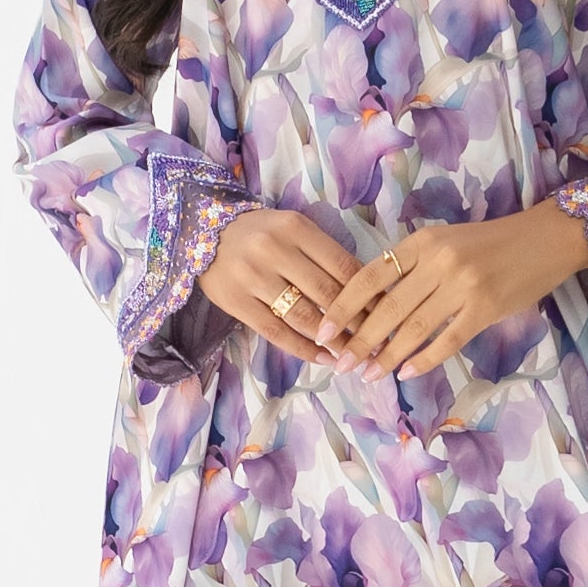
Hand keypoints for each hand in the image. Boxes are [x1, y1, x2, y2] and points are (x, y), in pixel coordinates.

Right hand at [201, 209, 373, 361]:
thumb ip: (323, 254)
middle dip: (356, 322)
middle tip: (376, 342)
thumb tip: (366, 292)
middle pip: (326, 293)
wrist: (201, 230)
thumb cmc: (259, 232)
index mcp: (296, 228)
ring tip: (353, 356)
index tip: (386, 315)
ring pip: (303, 317)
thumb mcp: (293, 229)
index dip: (368, 295)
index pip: (343, 266)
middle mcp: (274, 250)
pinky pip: (276, 332)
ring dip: (333, 341)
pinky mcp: (236, 302)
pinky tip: (323, 358)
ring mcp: (253, 278)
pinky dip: (303, 349)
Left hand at [313, 199, 587, 379]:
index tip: (324, 330)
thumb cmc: (491, 242)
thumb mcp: (445, 240)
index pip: (371, 276)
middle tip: (341, 363)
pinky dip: (424, 359)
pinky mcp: (485, 309)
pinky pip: (447, 340)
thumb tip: (374, 304)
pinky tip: (406, 373)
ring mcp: (463, 286)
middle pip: (387, 308)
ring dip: (387, 355)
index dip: (344, 306)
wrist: (546, 239)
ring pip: (413, 328)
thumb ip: (413, 265)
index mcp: (423, 241)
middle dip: (360, 340)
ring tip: (369, 374)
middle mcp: (439, 261)